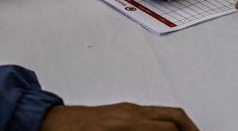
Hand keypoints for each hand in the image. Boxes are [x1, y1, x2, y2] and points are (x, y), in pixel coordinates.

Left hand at [40, 104, 197, 130]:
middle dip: (191, 129)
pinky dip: (167, 122)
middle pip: (175, 117)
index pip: (168, 130)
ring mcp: (127, 108)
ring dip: (181, 125)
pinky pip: (153, 112)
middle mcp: (131, 112)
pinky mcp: (121, 109)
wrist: (46, 122)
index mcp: (128, 125)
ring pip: (166, 112)